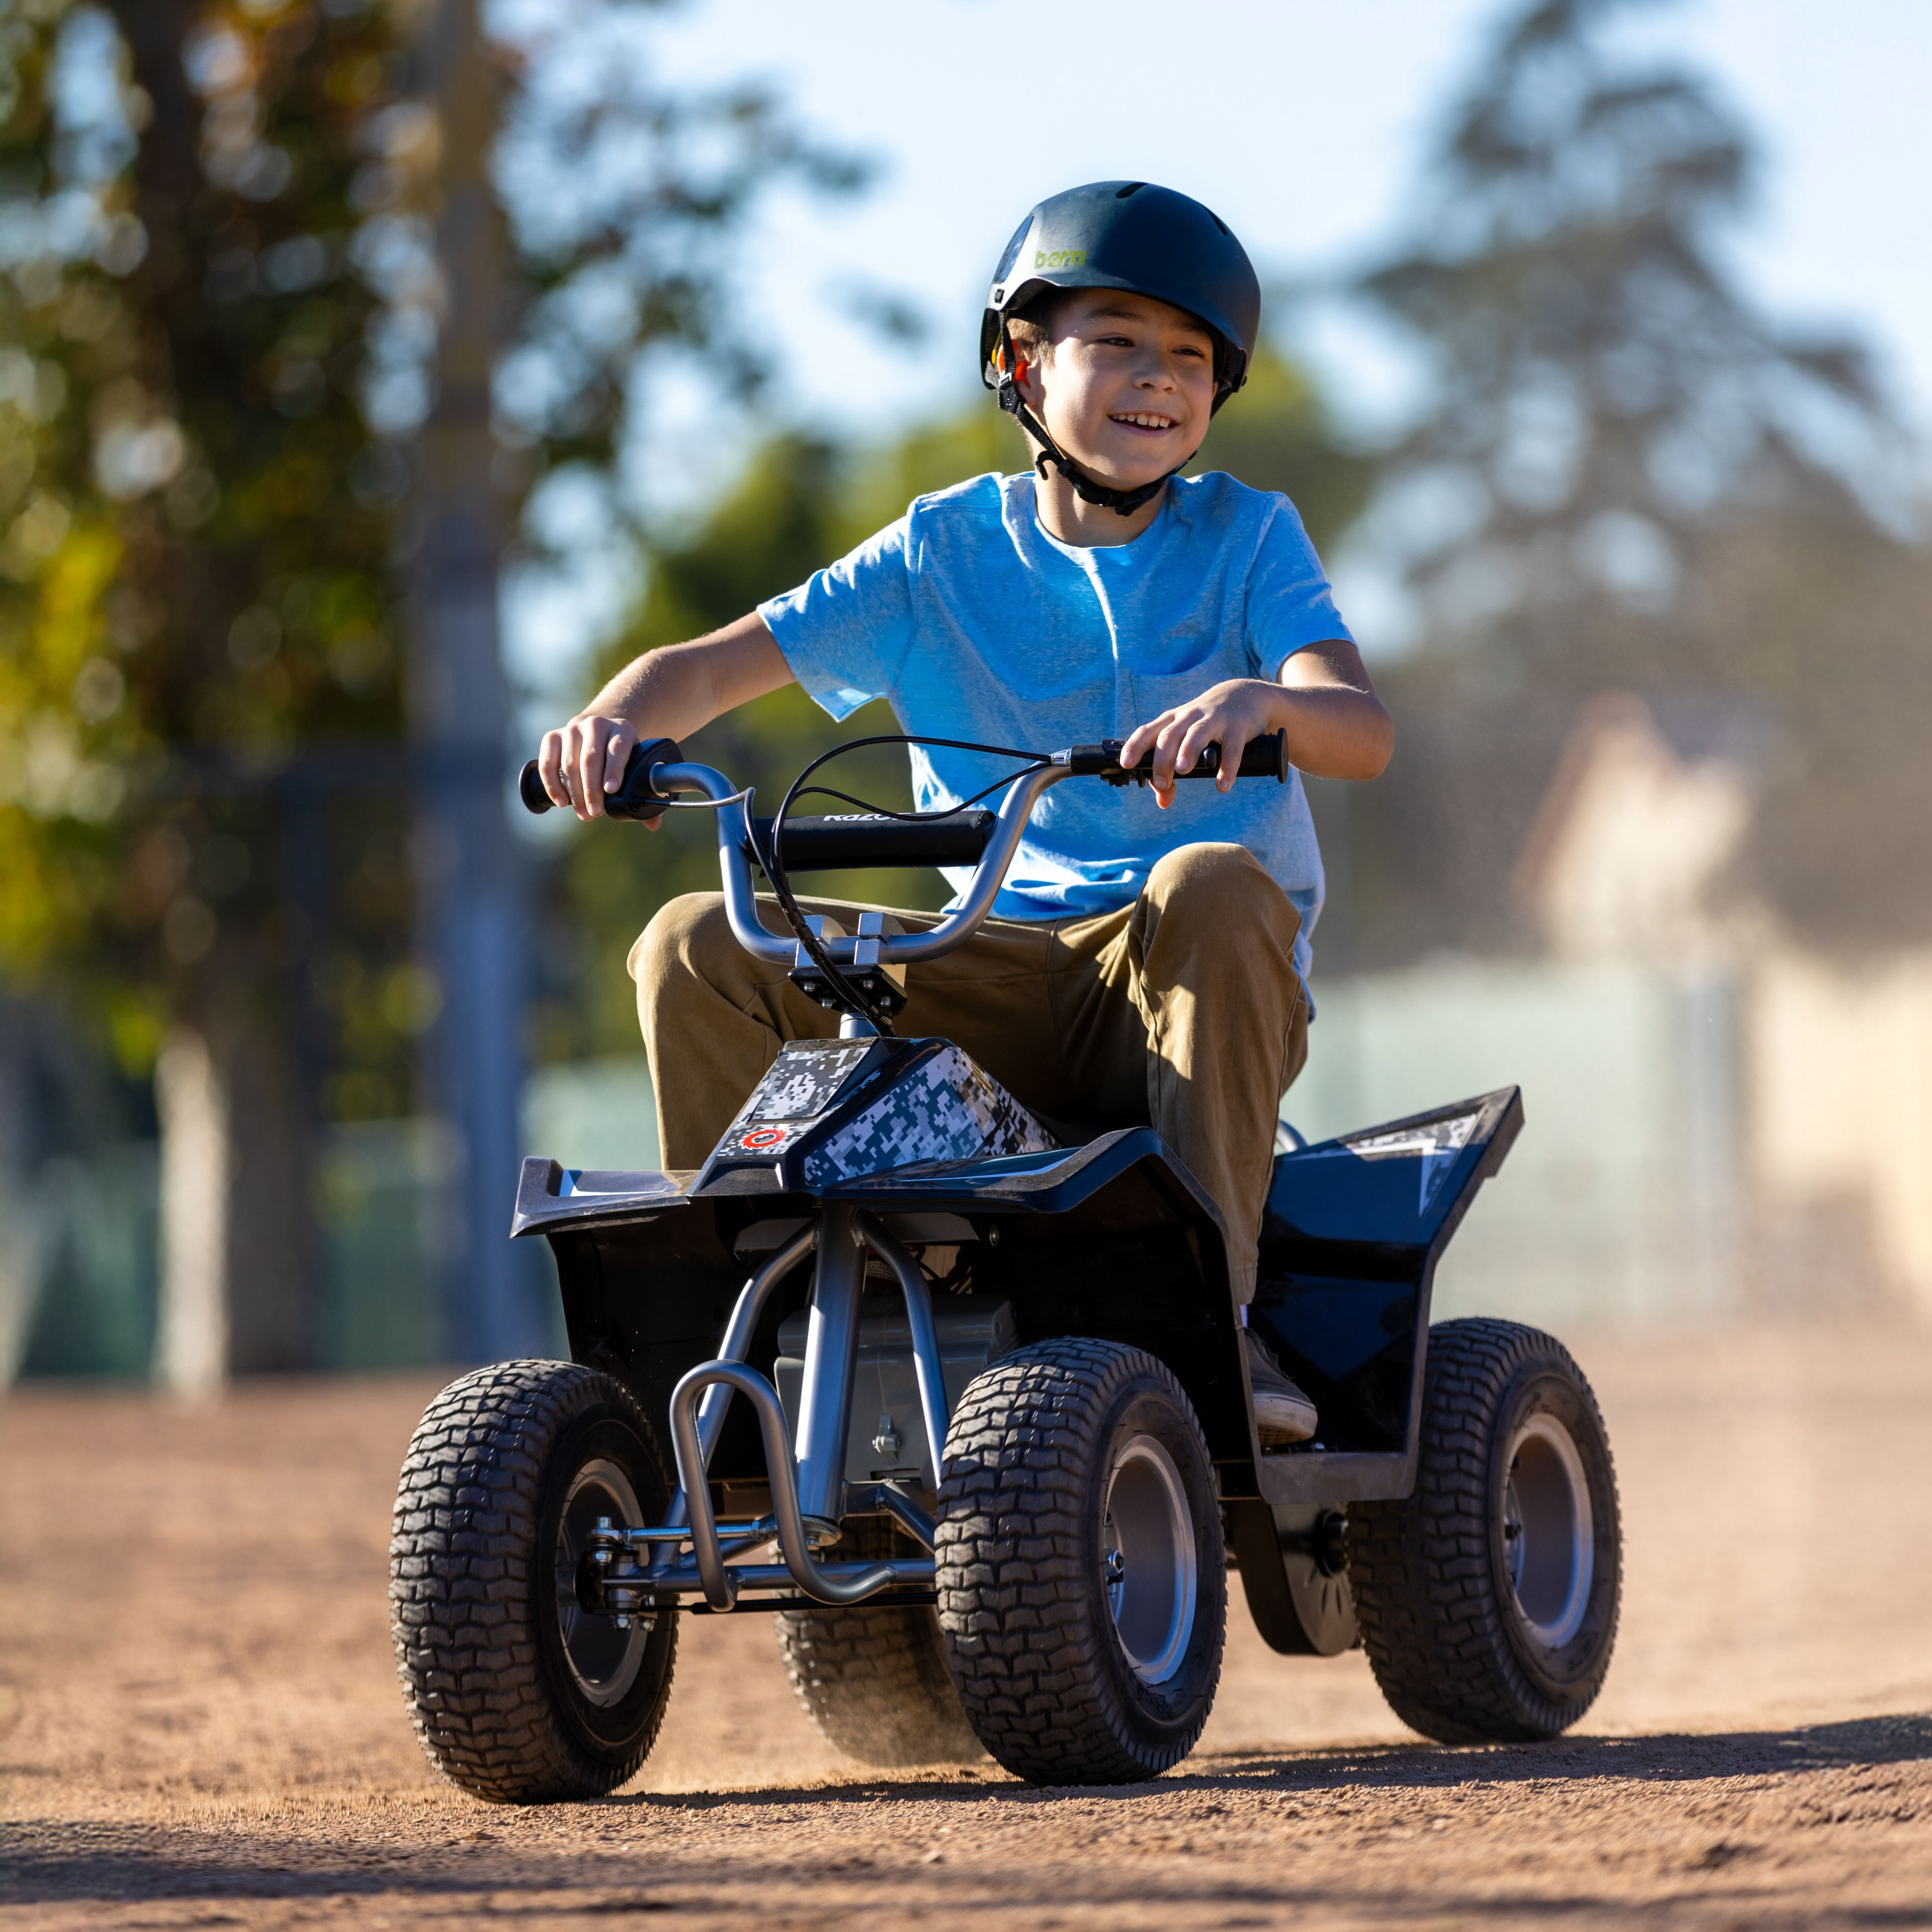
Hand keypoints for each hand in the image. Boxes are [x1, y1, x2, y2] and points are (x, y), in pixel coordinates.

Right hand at [536, 712, 645, 823]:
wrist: (598, 732)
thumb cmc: (619, 757)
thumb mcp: (635, 765)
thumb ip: (643, 792)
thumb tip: (653, 824)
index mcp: (622, 729)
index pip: (617, 748)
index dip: (614, 770)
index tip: (611, 790)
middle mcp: (596, 724)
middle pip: (591, 758)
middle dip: (592, 789)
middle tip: (596, 813)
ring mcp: (572, 729)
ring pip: (569, 763)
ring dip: (575, 792)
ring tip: (583, 813)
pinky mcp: (552, 737)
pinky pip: (547, 763)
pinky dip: (553, 785)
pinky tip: (561, 802)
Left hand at [1118, 679, 1278, 807]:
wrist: (1243, 696)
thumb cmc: (1206, 724)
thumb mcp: (1186, 741)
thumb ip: (1172, 771)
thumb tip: (1163, 801)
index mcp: (1172, 720)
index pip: (1147, 731)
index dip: (1135, 746)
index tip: (1126, 764)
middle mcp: (1189, 717)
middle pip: (1169, 735)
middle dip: (1162, 759)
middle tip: (1161, 783)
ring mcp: (1213, 719)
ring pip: (1196, 734)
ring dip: (1188, 751)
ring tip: (1183, 770)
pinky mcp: (1237, 726)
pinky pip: (1232, 748)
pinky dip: (1227, 766)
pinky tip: (1222, 785)